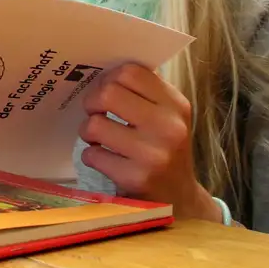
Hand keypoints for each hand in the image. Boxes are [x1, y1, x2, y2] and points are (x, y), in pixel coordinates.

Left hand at [77, 64, 221, 221]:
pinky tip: (103, 158)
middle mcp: (168, 127)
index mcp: (175, 104)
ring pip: (95, 124)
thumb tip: (106, 70)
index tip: (106, 90)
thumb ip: (144, 91)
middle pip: (108, 93)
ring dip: (88, 130)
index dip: (109, 79)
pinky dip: (91, 155)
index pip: (130, 72)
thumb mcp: (167, 115)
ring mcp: (153, 154)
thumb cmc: (164, 148)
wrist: (180, 197)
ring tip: (97, 137)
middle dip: (92, 102)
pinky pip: (93, 155)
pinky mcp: (136, 177)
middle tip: (95, 112)